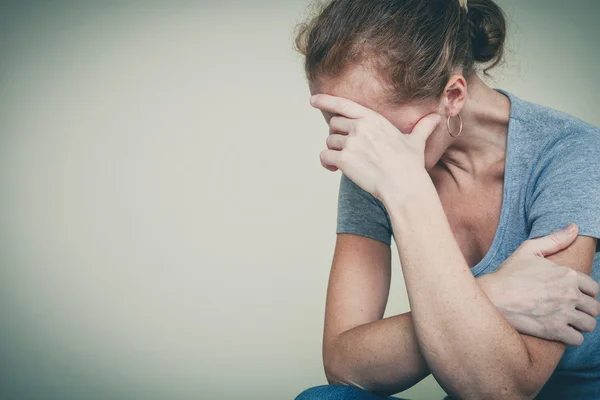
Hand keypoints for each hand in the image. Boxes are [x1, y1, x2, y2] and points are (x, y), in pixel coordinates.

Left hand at [311, 94, 440, 200]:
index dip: (326, 100)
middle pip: (334, 125)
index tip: (313, 100)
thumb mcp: (416, 142)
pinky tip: (333, 170)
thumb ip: (423, 127)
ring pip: (330, 142)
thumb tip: (437, 118)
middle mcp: (359, 127)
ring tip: (346, 162)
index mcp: (373, 118)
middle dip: (337, 135)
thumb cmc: (410, 165)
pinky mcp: (344, 160)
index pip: (344, 104)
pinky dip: (326, 163)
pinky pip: (325, 157)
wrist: (404, 185)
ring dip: (334, 151)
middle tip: (347, 148)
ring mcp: (351, 143)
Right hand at [480, 224, 599, 345]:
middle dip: (585, 309)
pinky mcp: (554, 331)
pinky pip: (577, 339)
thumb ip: (554, 239)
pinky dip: (571, 337)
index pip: (595, 289)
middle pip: (595, 308)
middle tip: (571, 310)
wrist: (492, 296)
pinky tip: (561, 332)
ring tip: (568, 322)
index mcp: (568, 275)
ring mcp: (563, 313)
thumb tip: (574, 227)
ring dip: (580, 324)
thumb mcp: (528, 250)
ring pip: (589, 324)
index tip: (575, 296)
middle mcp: (570, 294)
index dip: (586, 293)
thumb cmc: (508, 273)